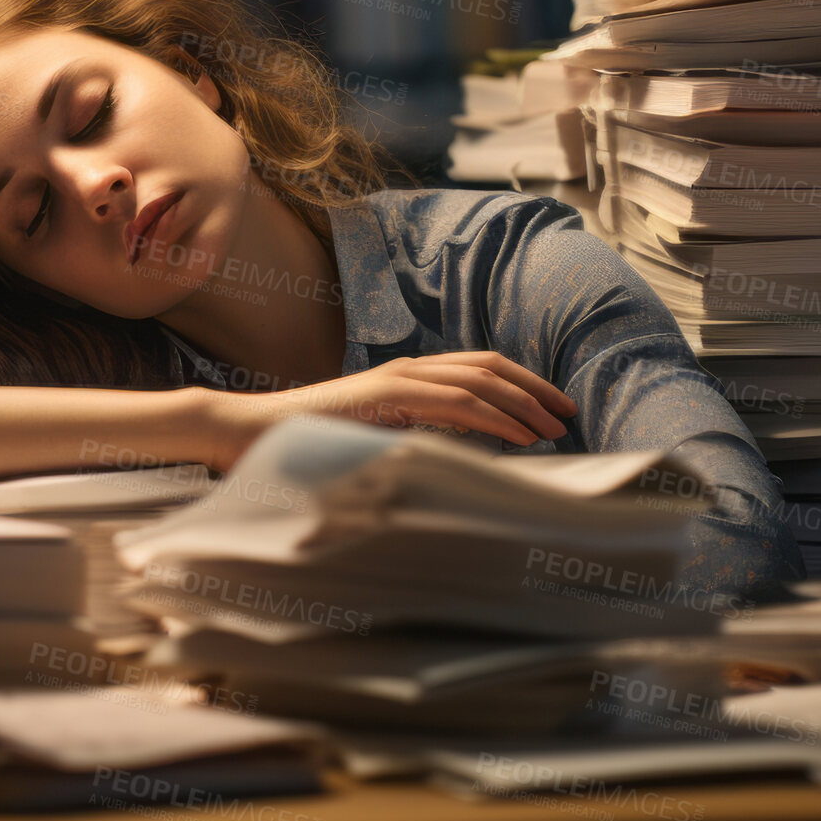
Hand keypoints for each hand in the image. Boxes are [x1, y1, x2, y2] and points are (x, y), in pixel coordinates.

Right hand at [236, 351, 576, 449]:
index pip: (476, 367)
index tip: (551, 410)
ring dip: (524, 402)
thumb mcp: (372, 439)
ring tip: (555, 427)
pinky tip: (522, 439)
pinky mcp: (389, 398)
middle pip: (488, 364)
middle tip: (569, 413)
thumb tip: (457, 456)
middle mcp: (406, 369)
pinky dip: (497, 418)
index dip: (520, 384)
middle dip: (534, 387)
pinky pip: (457, 402)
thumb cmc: (306, 444)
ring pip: (479, 379)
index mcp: (404, 377)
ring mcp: (397, 379)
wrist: (251, 431)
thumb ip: (411, 438)